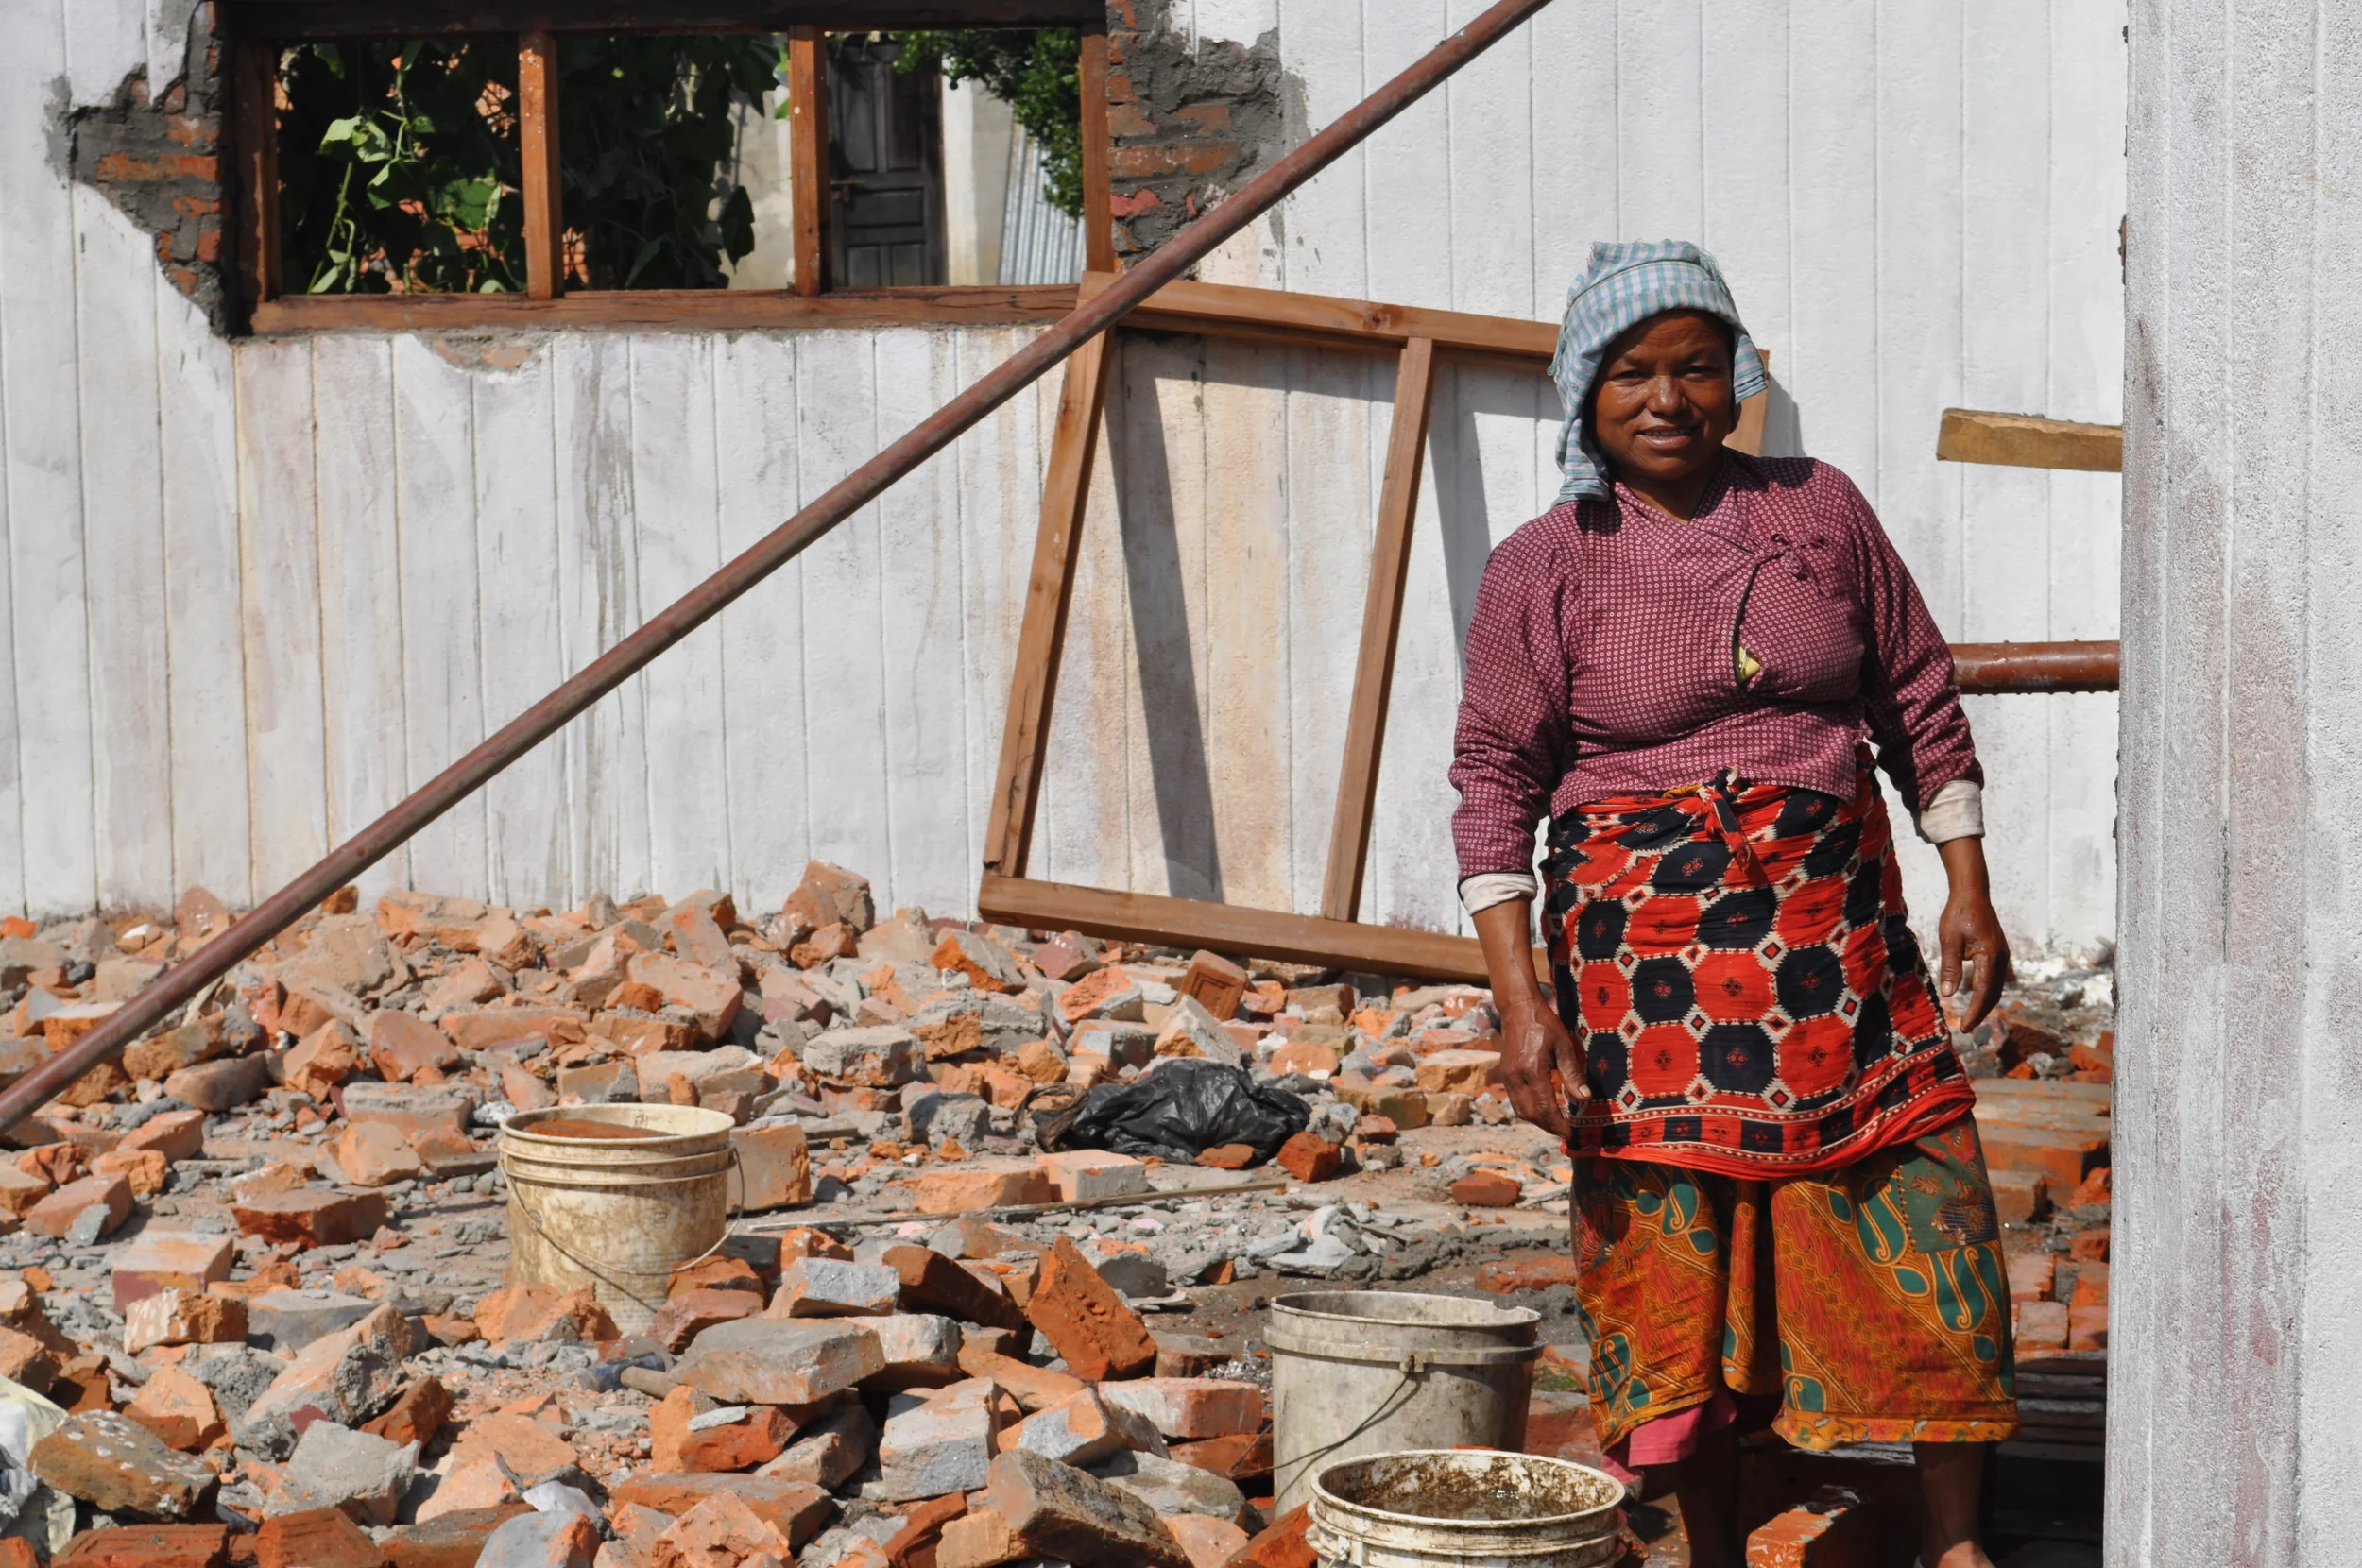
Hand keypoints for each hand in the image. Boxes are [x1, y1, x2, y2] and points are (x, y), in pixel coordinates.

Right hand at [1499, 993, 1587, 1136]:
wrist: (1518, 1009)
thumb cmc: (1545, 1024)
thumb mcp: (1564, 1046)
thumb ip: (1572, 1074)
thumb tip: (1584, 1098)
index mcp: (1533, 1070)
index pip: (1546, 1107)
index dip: (1558, 1123)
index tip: (1570, 1133)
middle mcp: (1516, 1077)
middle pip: (1531, 1114)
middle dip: (1548, 1127)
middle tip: (1564, 1132)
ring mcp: (1507, 1077)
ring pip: (1520, 1110)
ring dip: (1537, 1121)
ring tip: (1554, 1124)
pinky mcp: (1505, 1074)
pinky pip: (1515, 1101)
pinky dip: (1528, 1111)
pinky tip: (1541, 1110)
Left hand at [1935, 837, 2010, 1031]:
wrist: (1973, 894)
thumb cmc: (1958, 914)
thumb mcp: (1949, 941)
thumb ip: (1950, 968)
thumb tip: (1949, 995)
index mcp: (1990, 957)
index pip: (1983, 992)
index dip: (1975, 1012)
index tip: (1964, 1027)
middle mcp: (2001, 959)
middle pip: (1993, 993)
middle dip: (1981, 1012)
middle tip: (1966, 1028)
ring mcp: (2002, 955)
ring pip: (1996, 987)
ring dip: (1985, 1003)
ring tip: (1971, 1017)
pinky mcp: (1999, 953)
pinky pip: (1995, 978)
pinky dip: (1987, 991)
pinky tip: (1975, 996)